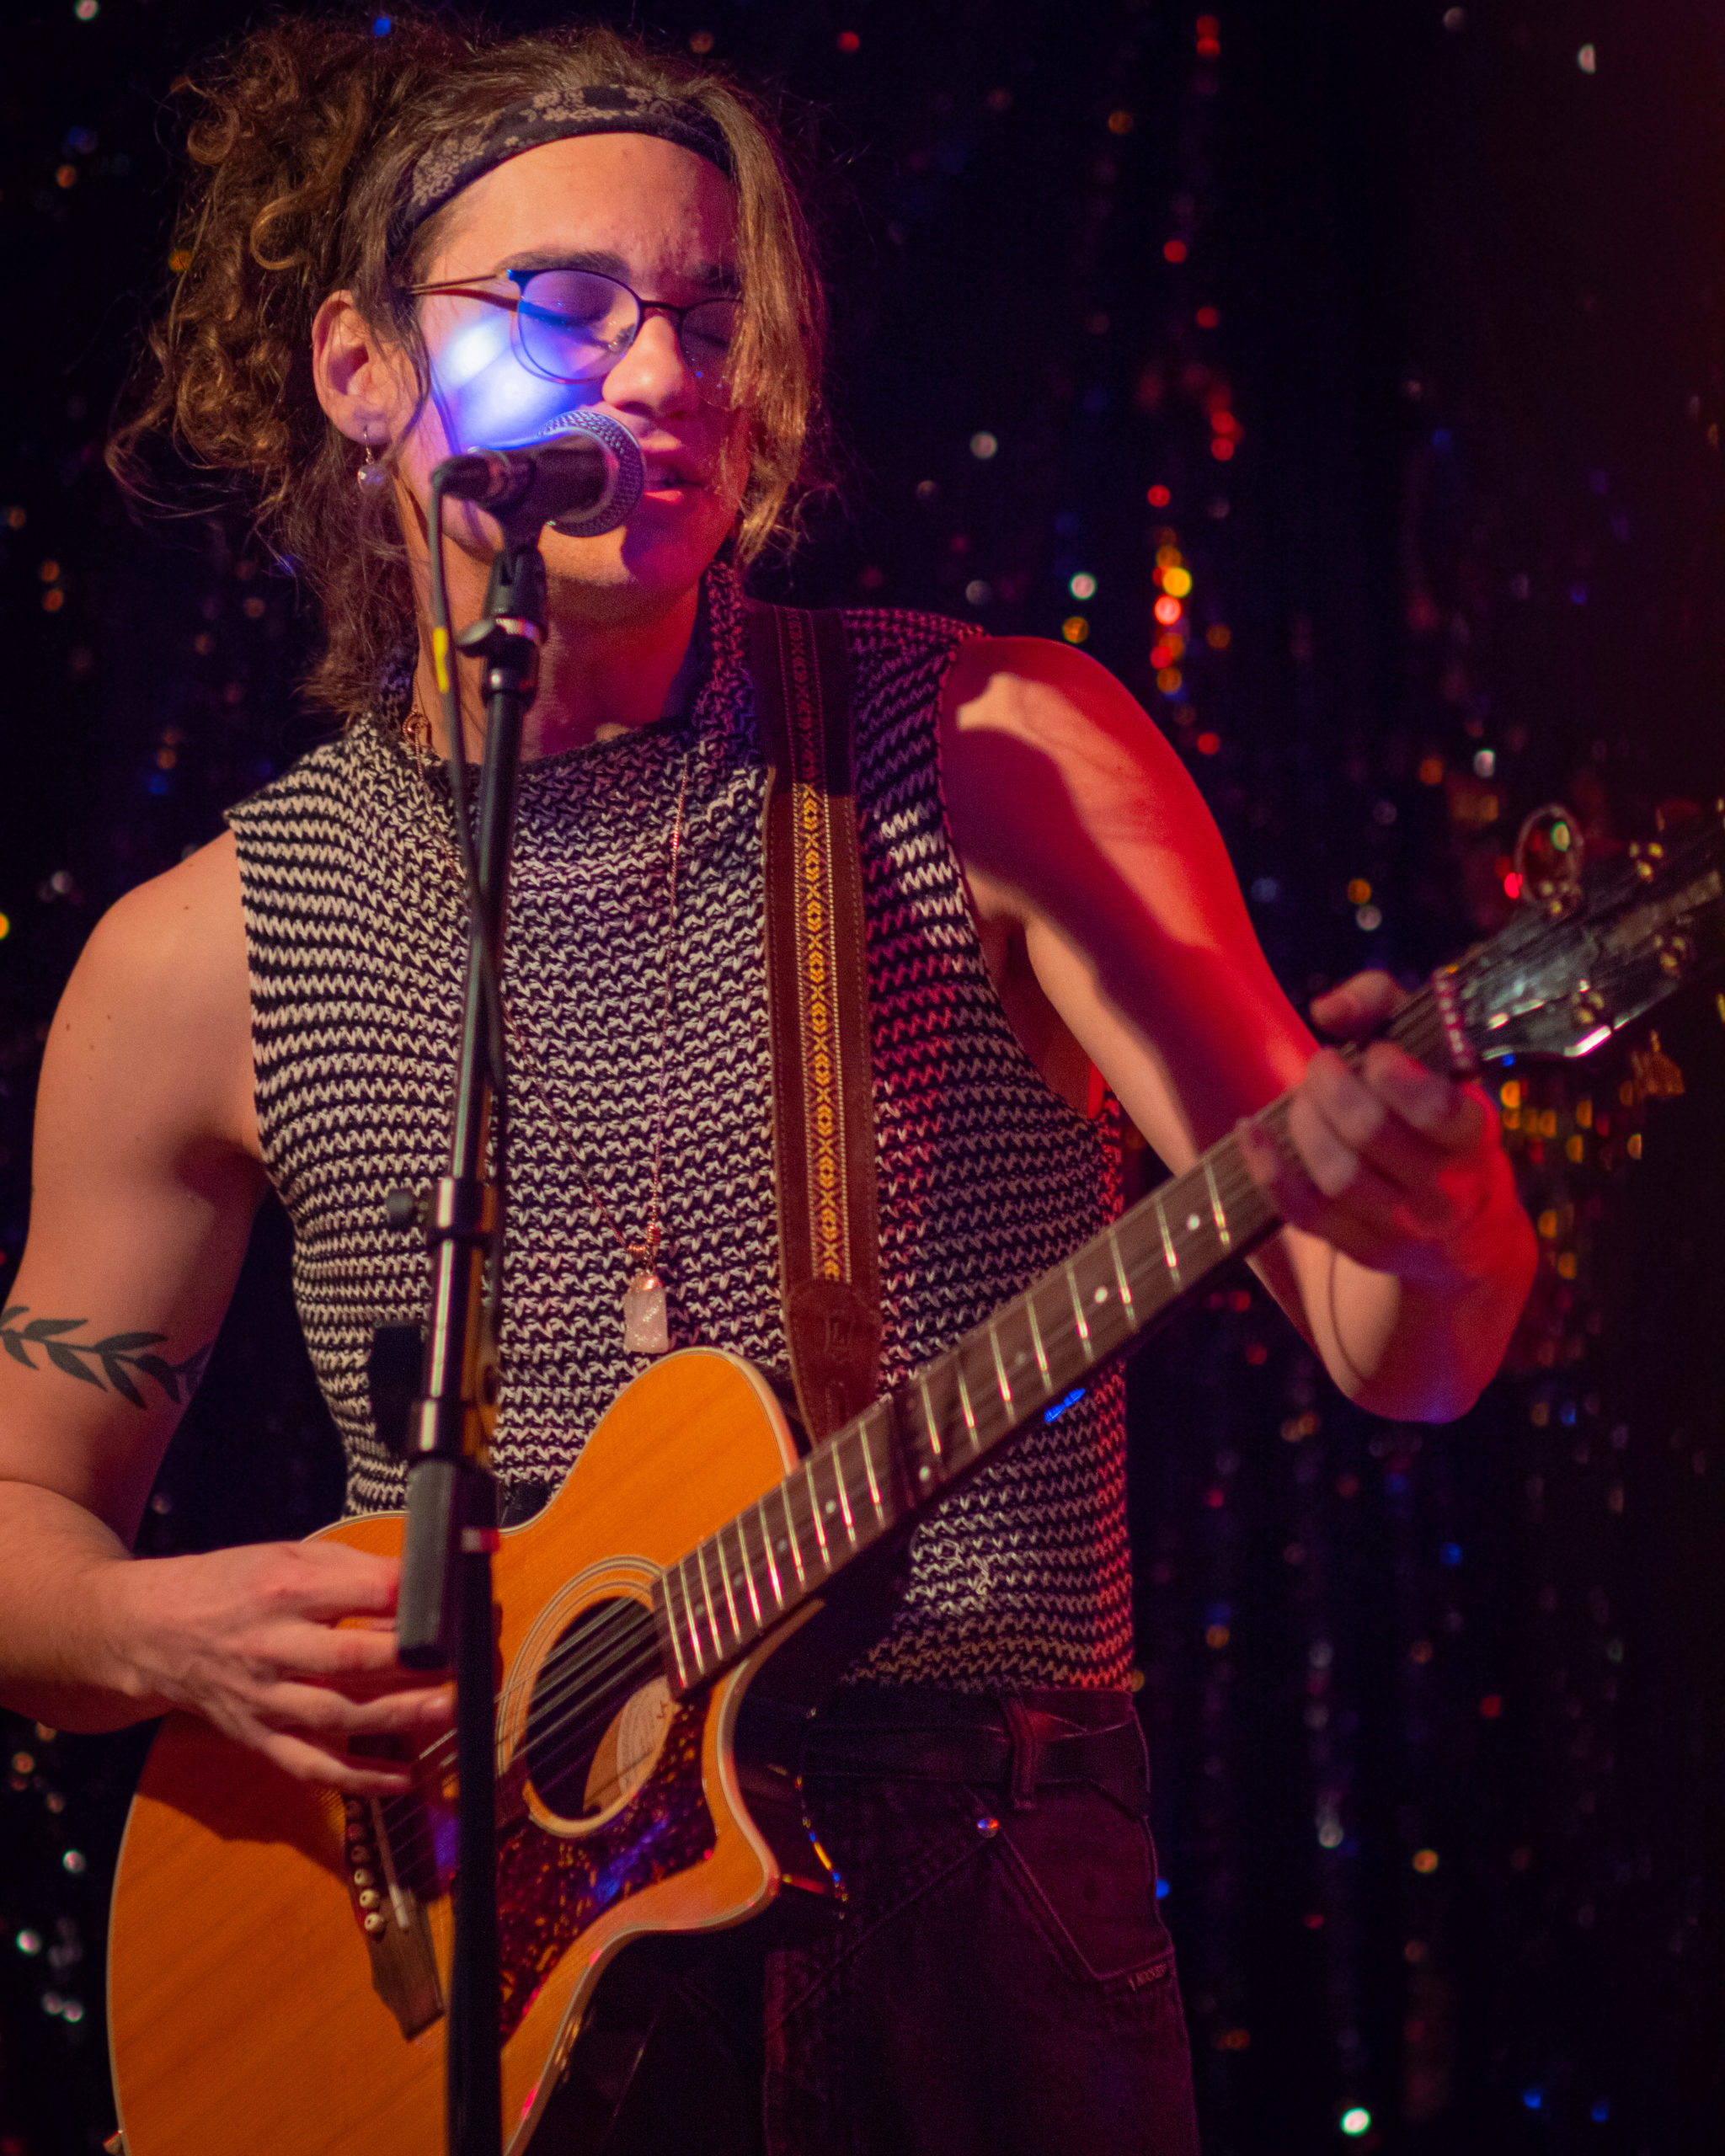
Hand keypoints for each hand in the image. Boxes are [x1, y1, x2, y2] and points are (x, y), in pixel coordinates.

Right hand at [97, 1538, 452, 1791]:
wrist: (152, 1631)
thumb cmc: (232, 1585)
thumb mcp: (290, 1554)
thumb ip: (356, 1569)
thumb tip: (425, 1579)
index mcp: (284, 1589)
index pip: (361, 1592)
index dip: (414, 1597)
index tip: (460, 1599)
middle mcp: (272, 1647)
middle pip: (352, 1659)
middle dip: (415, 1663)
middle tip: (467, 1661)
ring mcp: (264, 1698)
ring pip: (337, 1717)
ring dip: (399, 1718)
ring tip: (451, 1710)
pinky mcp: (258, 1736)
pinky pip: (310, 1766)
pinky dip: (358, 1779)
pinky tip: (405, 1778)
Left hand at [1237, 970, 1519, 1295]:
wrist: (1465, 1233)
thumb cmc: (1440, 1122)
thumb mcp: (1436, 1057)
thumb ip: (1385, 1007)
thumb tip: (1329, 1009)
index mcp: (1472, 1136)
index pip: (1437, 1109)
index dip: (1392, 1072)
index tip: (1374, 1053)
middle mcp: (1444, 1188)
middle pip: (1370, 1133)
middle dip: (1332, 1087)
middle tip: (1322, 1065)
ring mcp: (1402, 1225)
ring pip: (1337, 1175)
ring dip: (1305, 1123)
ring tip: (1304, 1098)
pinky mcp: (1361, 1248)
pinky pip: (1304, 1212)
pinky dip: (1268, 1169)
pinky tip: (1250, 1130)